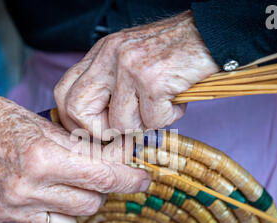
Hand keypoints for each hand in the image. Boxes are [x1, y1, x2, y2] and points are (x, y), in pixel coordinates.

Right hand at [0, 89, 149, 222]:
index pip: (101, 178)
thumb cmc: (4, 121)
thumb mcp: (48, 128)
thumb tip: (121, 161)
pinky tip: (46, 197)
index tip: (142, 180)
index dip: (128, 180)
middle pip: (90, 203)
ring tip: (65, 185)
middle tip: (94, 175)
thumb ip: (85, 150)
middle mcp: (25, 188)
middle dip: (100, 190)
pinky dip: (56, 216)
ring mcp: (11, 209)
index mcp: (41, 157)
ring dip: (78, 205)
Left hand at [54, 10, 218, 134]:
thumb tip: (99, 128)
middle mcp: (109, 56)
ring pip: (119, 123)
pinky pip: (151, 121)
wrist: (212, 36)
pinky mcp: (153, 79)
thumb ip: (111, 88)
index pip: (64, 93)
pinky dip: (168, 118)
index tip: (98, 131)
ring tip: (162, 104)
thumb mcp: (131, 62)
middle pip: (77, 110)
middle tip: (125, 128)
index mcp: (101, 53)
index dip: (76, 121)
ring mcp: (129, 66)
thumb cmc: (173, 56)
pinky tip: (176, 100)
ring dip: (145, 124)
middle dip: (100, 131)